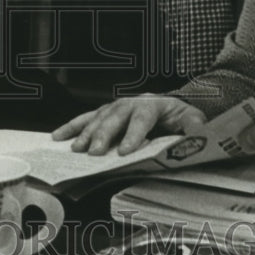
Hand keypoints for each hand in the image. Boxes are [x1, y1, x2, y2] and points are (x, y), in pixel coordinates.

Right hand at [51, 95, 205, 155]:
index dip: (133, 134)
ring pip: (98, 117)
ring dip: (86, 132)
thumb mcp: (192, 119)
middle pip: (115, 117)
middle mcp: (131, 102)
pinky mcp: (105, 112)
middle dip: (104, 135)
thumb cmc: (179, 116)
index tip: (125, 151)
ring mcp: (115, 106)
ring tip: (76, 148)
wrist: (171, 106)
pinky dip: (71, 127)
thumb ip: (193, 126)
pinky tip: (58, 136)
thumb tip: (196, 132)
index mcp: (153, 104)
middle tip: (95, 152)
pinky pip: (86, 118)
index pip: (142, 118)